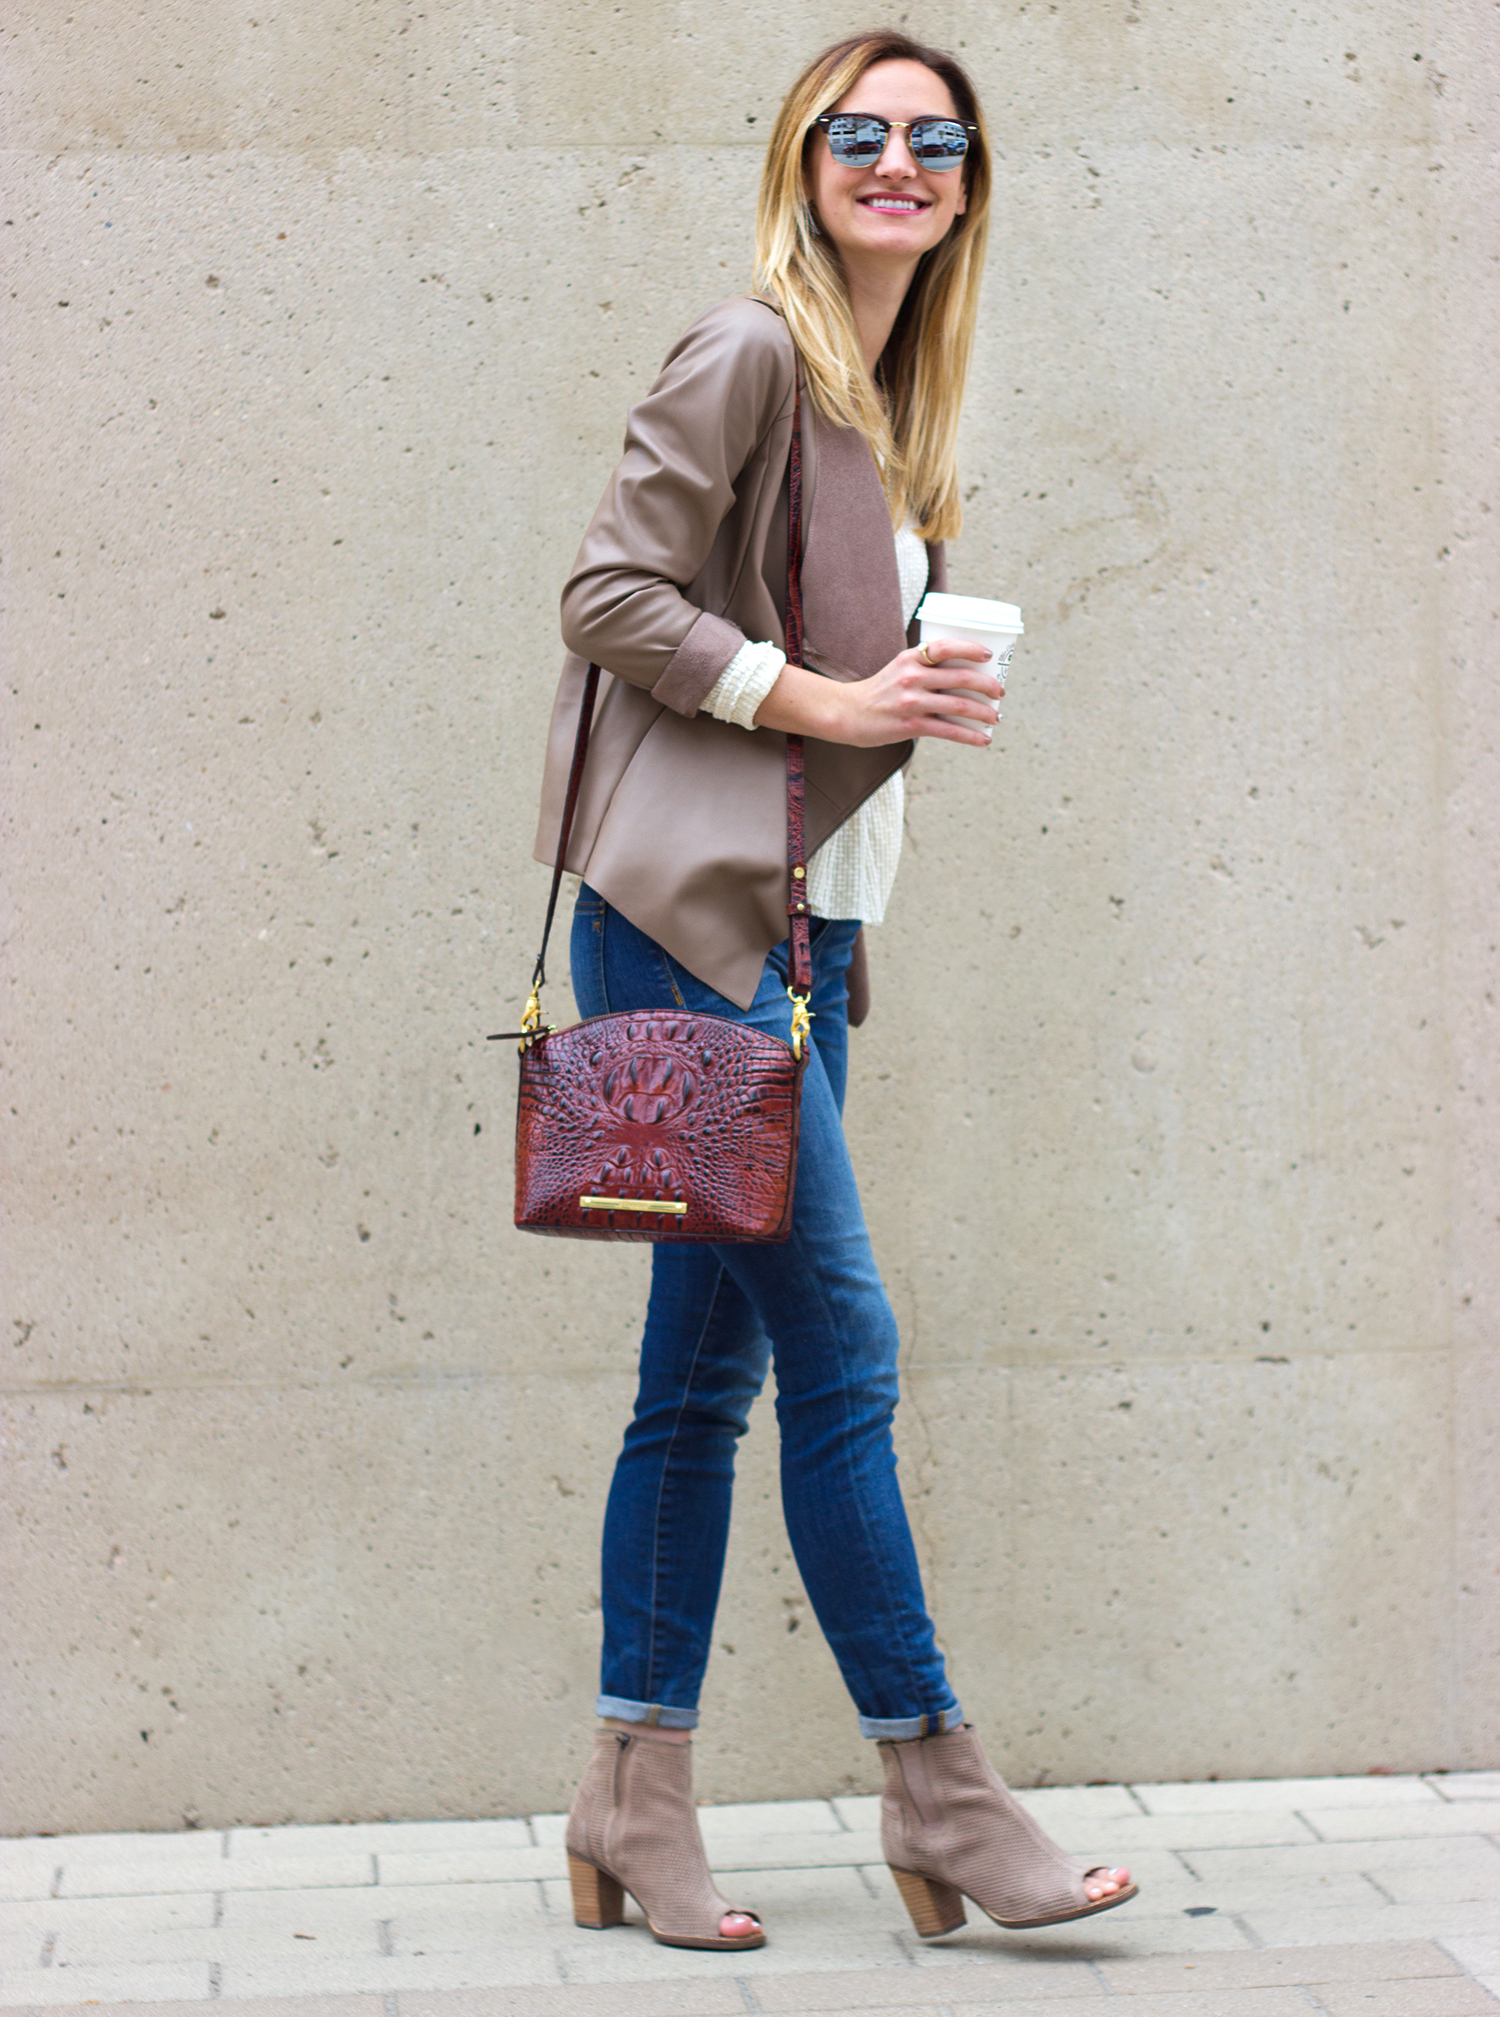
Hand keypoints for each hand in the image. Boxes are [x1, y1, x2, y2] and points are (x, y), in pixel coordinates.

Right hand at [753, 637, 1003, 748]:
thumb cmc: (880, 691)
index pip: (945, 647)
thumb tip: (964, 673)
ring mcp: (911, 702)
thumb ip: (925, 667)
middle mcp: (912, 677)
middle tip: (999, 692)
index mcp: (910, 658)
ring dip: (984, 712)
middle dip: (987, 686)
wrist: (848, 713)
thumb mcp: (899, 668)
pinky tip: (983, 739)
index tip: (988, 656)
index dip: (970, 649)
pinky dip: (970, 735)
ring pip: (959, 705)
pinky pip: (948, 730)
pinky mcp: (910, 726)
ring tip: (995, 717)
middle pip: (960, 677)